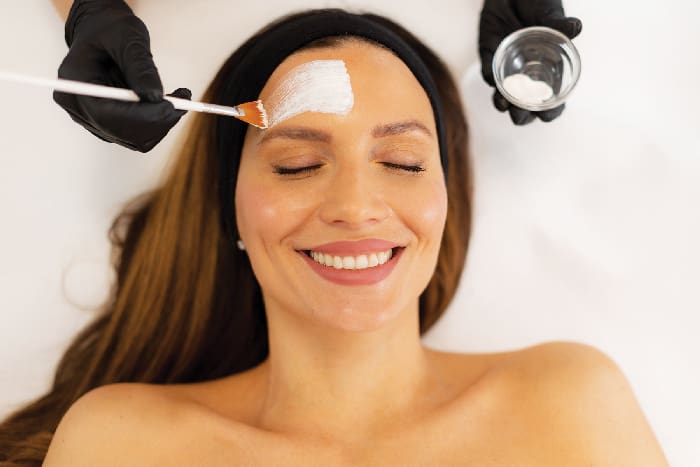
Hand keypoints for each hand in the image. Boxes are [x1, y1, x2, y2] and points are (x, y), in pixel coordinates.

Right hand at [53, 0, 190, 151]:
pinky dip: (158, 123)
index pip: (106, 114)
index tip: (171, 106)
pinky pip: (138, 136)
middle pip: (121, 132)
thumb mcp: (128, 38)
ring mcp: (93, 120)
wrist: (103, 32)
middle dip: (157, 121)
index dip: (142, 116)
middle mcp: (78, 108)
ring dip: (162, 123)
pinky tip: (167, 102)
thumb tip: (156, 97)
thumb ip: (140, 67)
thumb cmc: (112, 29)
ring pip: (134, 140)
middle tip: (184, 100)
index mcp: (74, 83)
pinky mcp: (110, 125)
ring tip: (179, 96)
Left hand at [478, 0, 581, 124]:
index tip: (547, 115)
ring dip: (502, 104)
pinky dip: (490, 79)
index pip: (552, 101)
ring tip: (503, 103)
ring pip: (503, 98)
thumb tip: (576, 27)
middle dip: (522, 116)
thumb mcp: (549, 14)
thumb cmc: (538, 3)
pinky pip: (488, 75)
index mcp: (549, 70)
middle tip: (519, 114)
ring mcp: (507, 70)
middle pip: (525, 108)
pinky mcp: (489, 59)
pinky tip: (493, 79)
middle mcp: (528, 75)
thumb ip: (559, 24)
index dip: (550, 112)